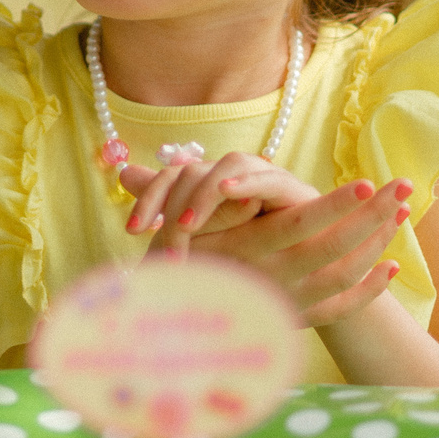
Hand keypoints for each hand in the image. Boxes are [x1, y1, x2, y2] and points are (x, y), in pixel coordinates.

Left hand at [118, 151, 310, 241]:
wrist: (313, 272)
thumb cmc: (254, 256)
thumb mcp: (204, 243)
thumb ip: (168, 215)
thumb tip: (125, 178)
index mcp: (209, 186)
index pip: (170, 177)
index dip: (148, 199)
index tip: (132, 231)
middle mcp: (232, 176)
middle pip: (192, 171)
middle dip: (170, 204)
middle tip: (162, 242)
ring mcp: (262, 178)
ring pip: (226, 165)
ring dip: (202, 195)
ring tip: (186, 226)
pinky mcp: (292, 189)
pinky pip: (268, 177)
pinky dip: (246, 180)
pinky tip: (227, 190)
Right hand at [122, 153, 411, 327]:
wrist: (174, 339)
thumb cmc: (170, 275)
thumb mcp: (171, 236)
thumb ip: (172, 199)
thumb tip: (127, 166)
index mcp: (248, 252)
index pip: (300, 224)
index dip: (337, 204)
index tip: (368, 183)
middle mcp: (273, 277)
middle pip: (335, 246)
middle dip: (372, 215)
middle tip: (403, 189)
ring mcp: (289, 301)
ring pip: (345, 273)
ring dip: (378, 243)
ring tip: (402, 216)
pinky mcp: (297, 318)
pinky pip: (342, 307)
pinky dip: (370, 289)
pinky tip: (389, 268)